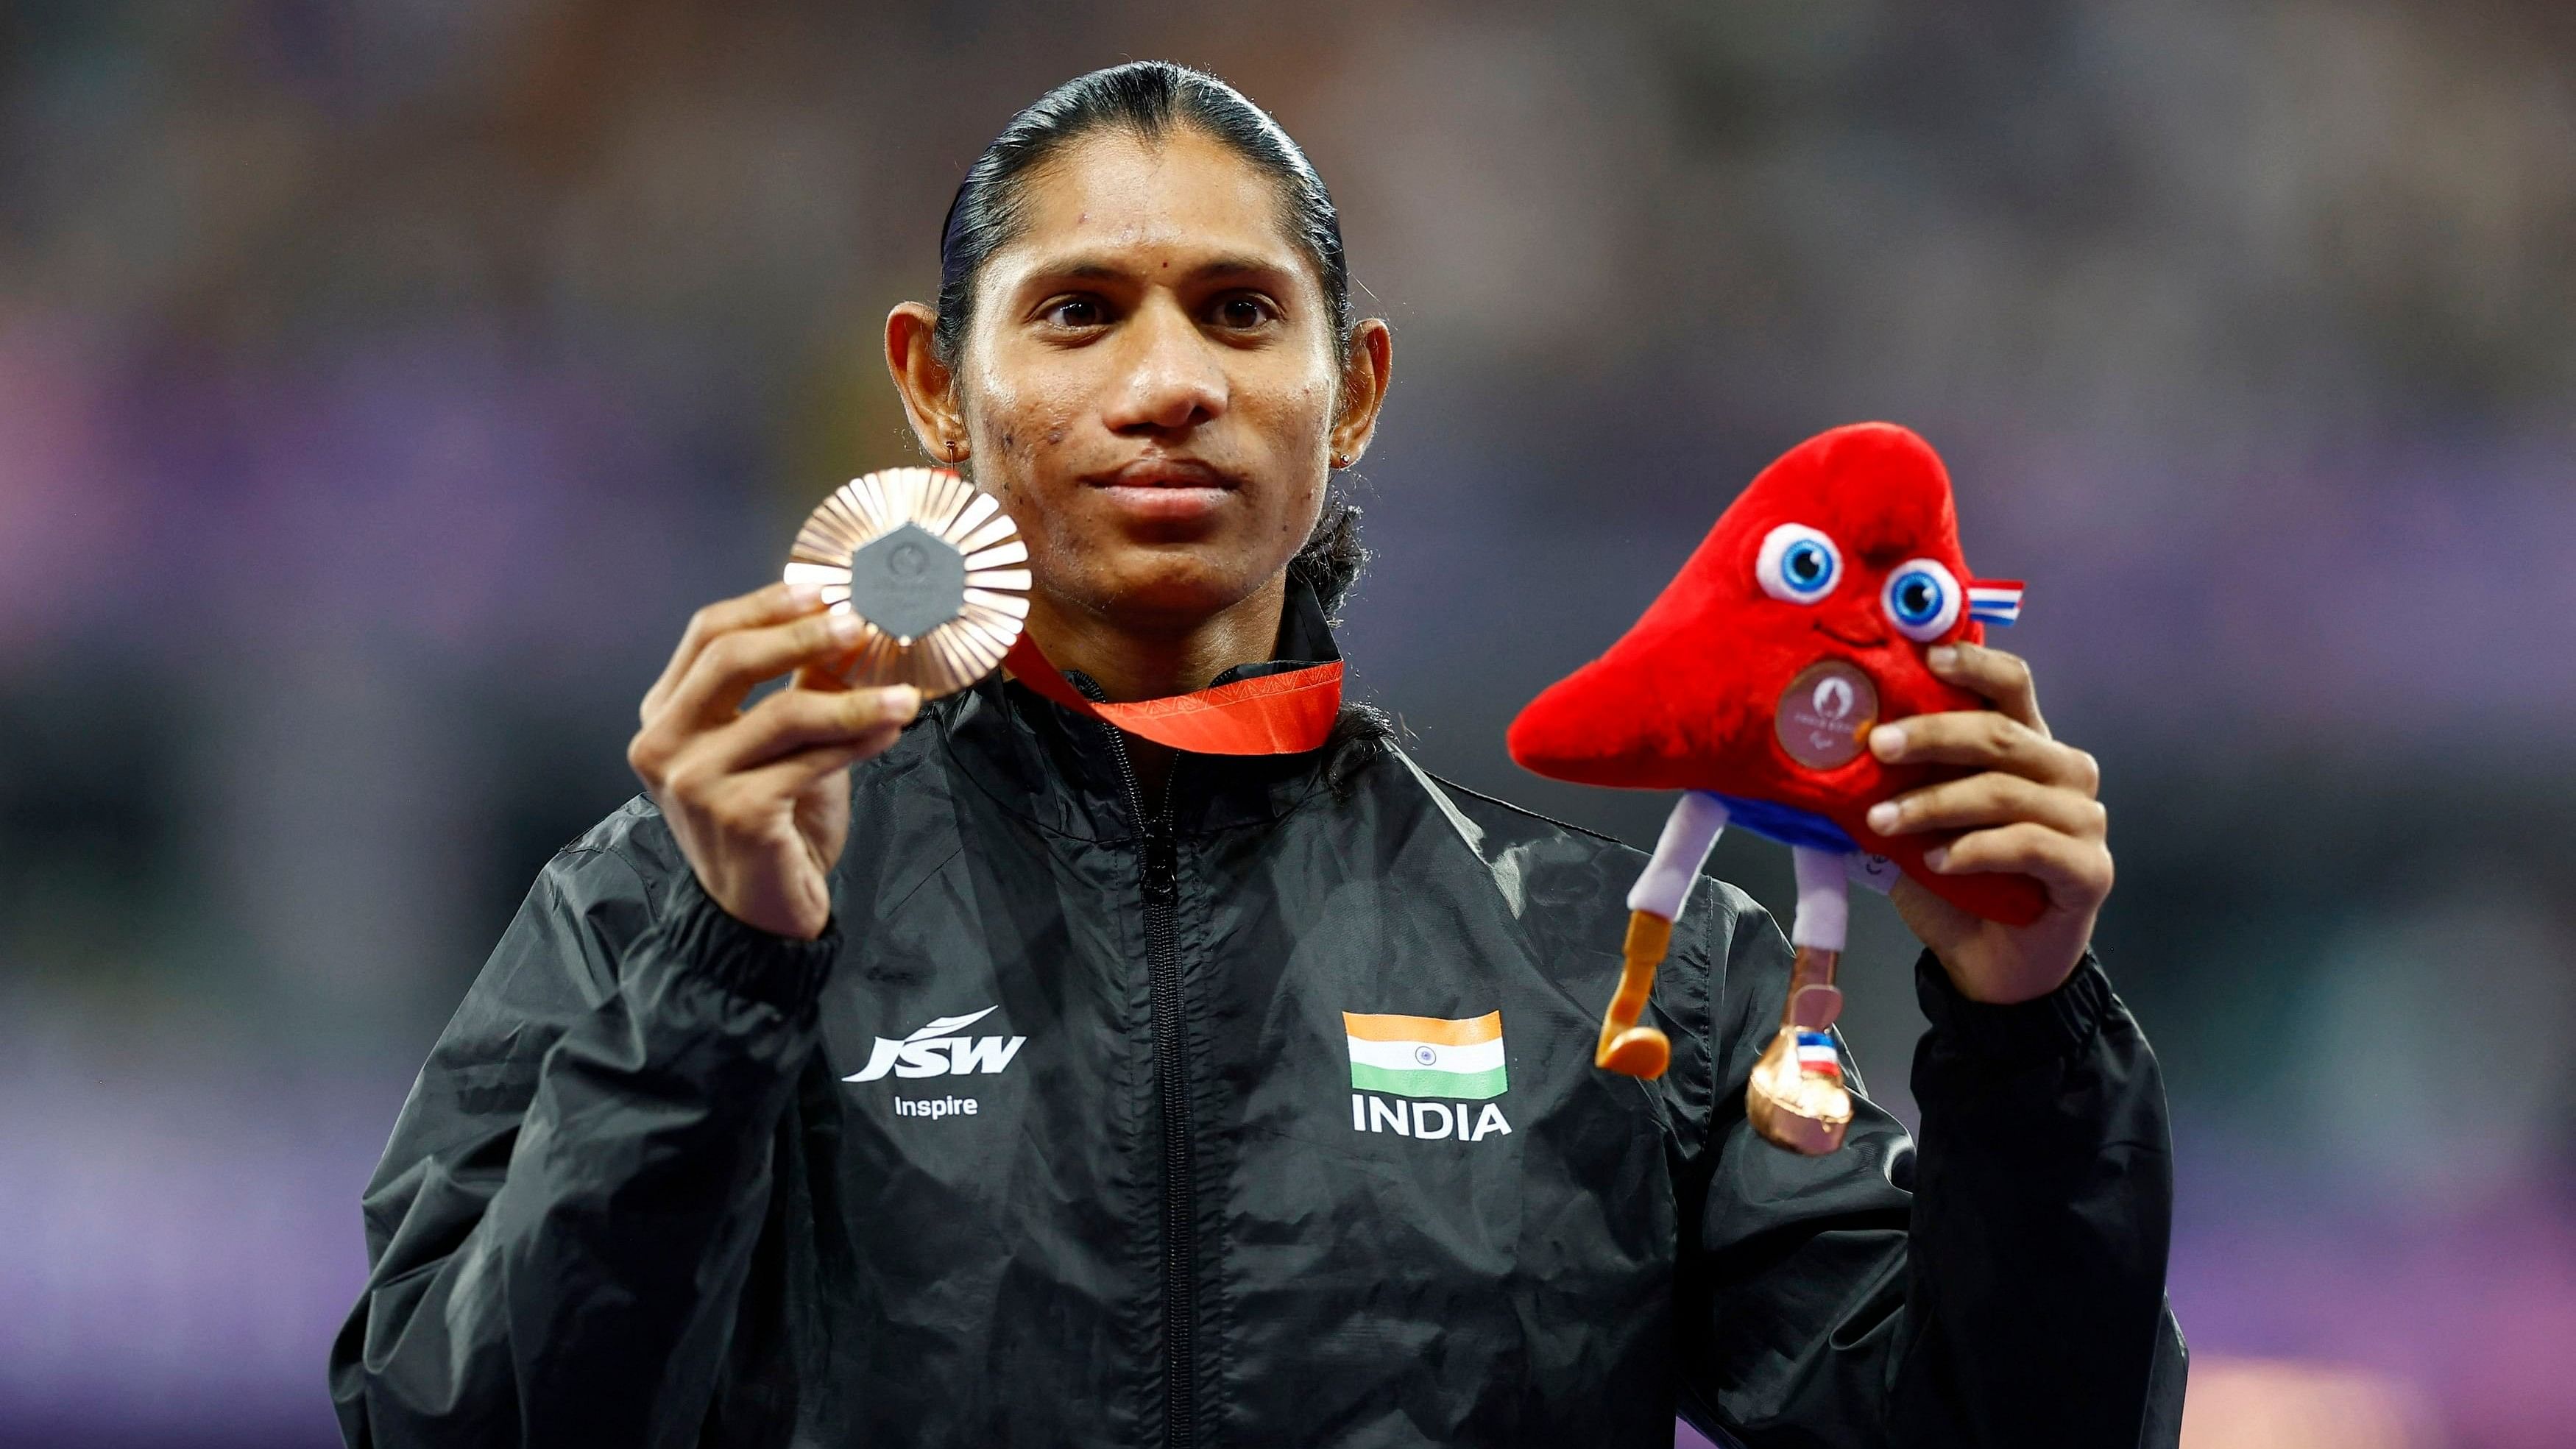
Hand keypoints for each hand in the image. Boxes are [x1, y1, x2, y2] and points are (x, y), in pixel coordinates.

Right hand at [627, 582, 920, 938]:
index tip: (824, 591)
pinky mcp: (733, 813)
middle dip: (805, 635)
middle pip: (731, 658)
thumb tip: (847, 624)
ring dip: (853, 698)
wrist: (762, 911)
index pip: (708, 633)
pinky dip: (857, 741)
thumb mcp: (781, 742)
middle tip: (862, 626)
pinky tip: (891, 730)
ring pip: (782, 712)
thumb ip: (799, 685)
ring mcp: (691, 779)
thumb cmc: (773, 821)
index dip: (768, 605)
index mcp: (666, 713)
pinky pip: (808, 761)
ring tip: (903, 694)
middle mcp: (663, 741)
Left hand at [1863, 643, 2111, 1003]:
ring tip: (1881, 822)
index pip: (2013, 686)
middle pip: (2002, 734)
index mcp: (2027, 747)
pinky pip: (2028, 846)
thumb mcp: (1917, 824)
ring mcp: (2084, 821)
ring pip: (2006, 791)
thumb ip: (1900, 784)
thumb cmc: (1955, 884)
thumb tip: (1834, 747)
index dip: (1975, 664)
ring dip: (1935, 803)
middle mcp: (2065, 773)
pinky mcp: (2090, 870)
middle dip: (1932, 735)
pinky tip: (1936, 862)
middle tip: (1875, 744)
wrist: (1989, 964)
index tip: (1926, 657)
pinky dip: (1975, 850)